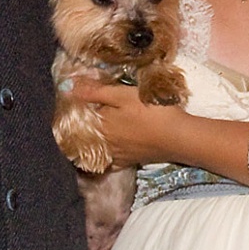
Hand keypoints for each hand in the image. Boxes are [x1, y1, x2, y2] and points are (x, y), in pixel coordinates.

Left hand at [70, 76, 248, 181]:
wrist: (179, 137)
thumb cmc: (152, 112)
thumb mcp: (123, 95)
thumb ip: (96, 91)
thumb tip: (68, 87)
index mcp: (101, 125)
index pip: (80, 116)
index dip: (77, 107)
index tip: (76, 99)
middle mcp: (105, 143)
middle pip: (86, 134)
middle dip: (81, 125)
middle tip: (81, 114)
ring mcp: (117, 155)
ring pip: (96, 148)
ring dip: (91, 141)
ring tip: (89, 132)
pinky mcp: (130, 162)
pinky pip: (110, 162)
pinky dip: (104, 157)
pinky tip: (106, 152)